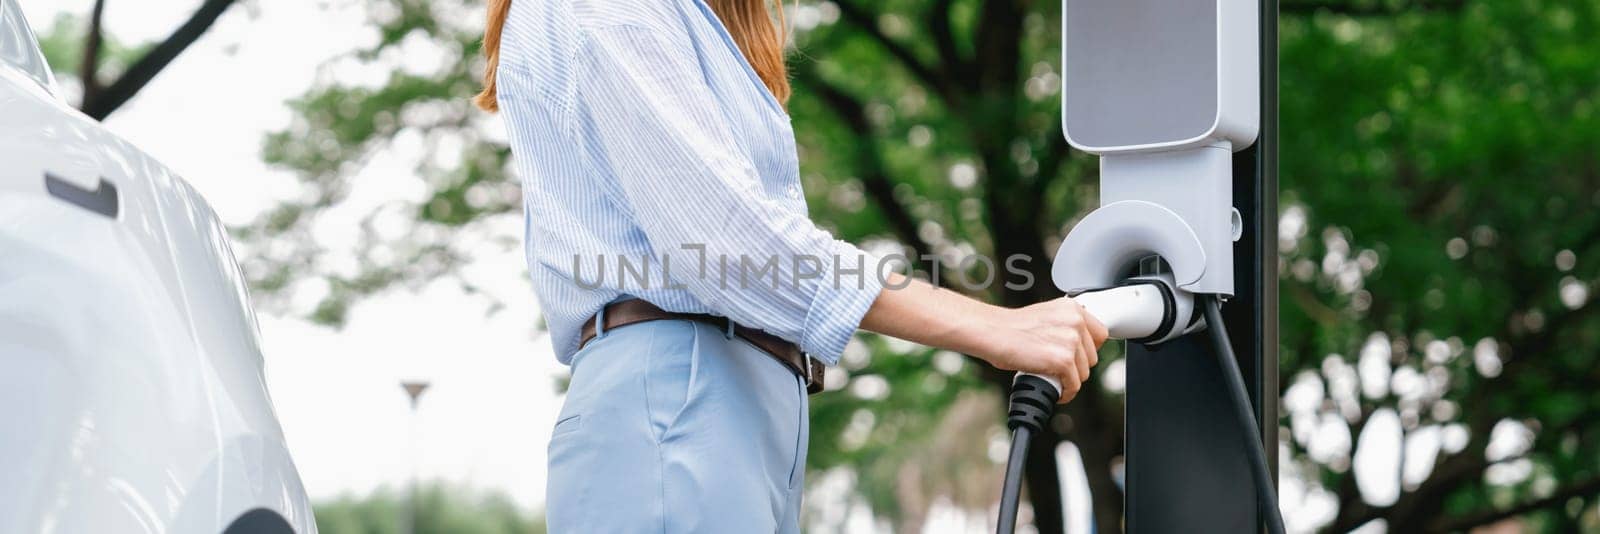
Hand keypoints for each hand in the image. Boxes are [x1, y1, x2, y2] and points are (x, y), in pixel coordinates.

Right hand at [973, 297, 1109, 402]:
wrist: (992, 333)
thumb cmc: (1011, 328)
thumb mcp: (1046, 316)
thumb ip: (1065, 325)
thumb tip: (1077, 345)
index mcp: (1072, 308)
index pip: (1100, 334)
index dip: (1088, 349)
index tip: (1078, 356)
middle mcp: (1075, 321)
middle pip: (1092, 356)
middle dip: (1077, 366)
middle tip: (1060, 369)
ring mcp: (1071, 341)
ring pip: (1084, 373)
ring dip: (1070, 380)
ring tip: (1054, 379)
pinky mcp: (1064, 360)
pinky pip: (1074, 384)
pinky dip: (1066, 392)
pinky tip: (1057, 391)